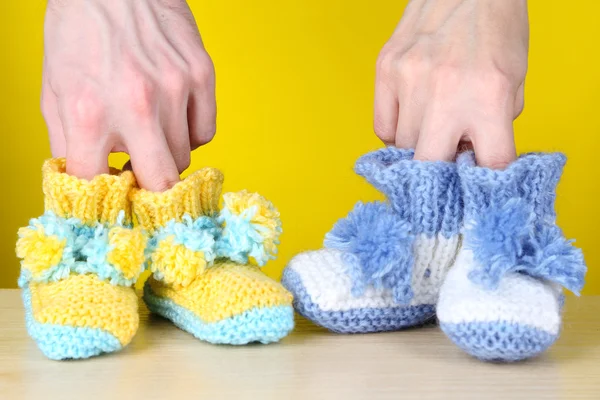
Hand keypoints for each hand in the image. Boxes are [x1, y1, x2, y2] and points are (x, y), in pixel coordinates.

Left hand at [42, 0, 215, 190]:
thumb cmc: (79, 34)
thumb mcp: (54, 91)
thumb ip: (68, 143)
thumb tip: (85, 181)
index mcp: (89, 113)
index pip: (96, 184)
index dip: (101, 198)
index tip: (109, 201)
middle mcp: (136, 105)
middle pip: (161, 184)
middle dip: (152, 192)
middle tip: (143, 181)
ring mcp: (175, 90)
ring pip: (184, 157)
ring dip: (167, 153)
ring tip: (151, 130)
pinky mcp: (201, 75)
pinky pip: (205, 131)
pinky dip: (190, 132)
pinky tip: (173, 115)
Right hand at [374, 0, 528, 167]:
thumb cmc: (495, 28)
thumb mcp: (513, 80)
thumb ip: (494, 124)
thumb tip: (468, 157)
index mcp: (489, 96)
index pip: (489, 164)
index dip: (485, 181)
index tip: (477, 187)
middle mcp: (446, 91)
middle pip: (430, 165)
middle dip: (439, 174)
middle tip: (445, 167)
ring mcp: (409, 80)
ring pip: (403, 147)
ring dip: (418, 147)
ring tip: (432, 129)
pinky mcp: (385, 70)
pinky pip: (382, 126)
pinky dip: (396, 131)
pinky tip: (411, 117)